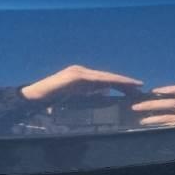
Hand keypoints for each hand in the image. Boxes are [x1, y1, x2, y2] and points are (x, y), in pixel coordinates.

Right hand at [21, 65, 142, 100]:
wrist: (34, 98)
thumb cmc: (52, 102)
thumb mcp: (75, 101)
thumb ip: (89, 98)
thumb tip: (105, 96)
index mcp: (83, 79)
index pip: (105, 82)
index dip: (120, 85)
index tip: (135, 89)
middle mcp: (82, 73)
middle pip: (108, 78)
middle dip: (124, 82)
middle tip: (140, 87)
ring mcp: (78, 72)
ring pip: (104, 77)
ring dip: (120, 81)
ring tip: (134, 86)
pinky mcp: (74, 75)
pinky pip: (95, 79)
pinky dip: (108, 81)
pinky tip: (118, 84)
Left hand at [131, 85, 174, 125]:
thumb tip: (156, 95)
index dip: (169, 89)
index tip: (154, 91)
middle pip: (174, 103)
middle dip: (153, 104)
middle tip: (137, 106)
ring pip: (171, 118)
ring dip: (154, 118)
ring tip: (141, 120)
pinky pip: (173, 128)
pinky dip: (161, 126)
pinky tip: (151, 126)